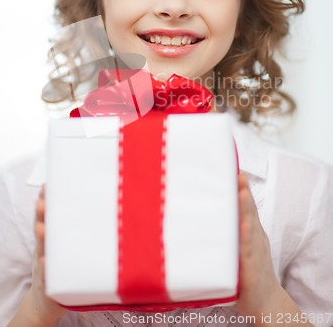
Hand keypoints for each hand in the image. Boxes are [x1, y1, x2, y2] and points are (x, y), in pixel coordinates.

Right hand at [30, 185, 66, 324]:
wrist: (47, 301)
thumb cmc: (61, 267)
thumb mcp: (64, 245)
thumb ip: (72, 227)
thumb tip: (91, 204)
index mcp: (50, 238)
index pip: (46, 216)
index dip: (45, 201)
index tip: (46, 185)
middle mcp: (44, 248)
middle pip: (41, 228)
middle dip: (41, 215)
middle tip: (42, 201)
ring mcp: (43, 265)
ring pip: (42, 249)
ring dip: (42, 238)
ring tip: (42, 227)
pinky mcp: (47, 284)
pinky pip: (46, 276)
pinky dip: (44, 269)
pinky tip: (44, 261)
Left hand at [236, 173, 279, 316]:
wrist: (266, 303)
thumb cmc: (248, 271)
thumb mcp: (240, 244)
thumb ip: (229, 227)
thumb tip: (206, 210)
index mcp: (250, 229)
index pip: (245, 204)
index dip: (241, 187)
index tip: (233, 168)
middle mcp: (254, 236)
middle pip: (249, 210)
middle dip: (243, 192)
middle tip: (238, 173)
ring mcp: (254, 251)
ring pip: (250, 226)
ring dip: (246, 209)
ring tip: (241, 192)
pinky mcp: (251, 269)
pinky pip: (248, 252)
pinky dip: (246, 239)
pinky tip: (243, 228)